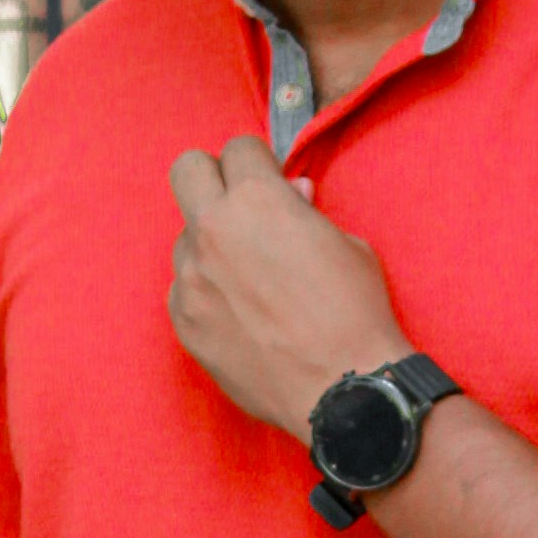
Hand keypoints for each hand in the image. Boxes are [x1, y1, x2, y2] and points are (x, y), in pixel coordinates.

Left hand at [167, 133, 405, 440]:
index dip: (260, 164)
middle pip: (186, 169)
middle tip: (241, 206)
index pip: (238, 148)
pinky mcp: (183, 320)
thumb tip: (291, 194)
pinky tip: (240, 314)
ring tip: (250, 277)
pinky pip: (183, 286)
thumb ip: (305, 213)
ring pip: (185, 236)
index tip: (271, 183)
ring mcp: (190, 277)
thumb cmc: (354, 313)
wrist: (342, 389)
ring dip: (211, 243)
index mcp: (257, 200)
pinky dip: (206, 290)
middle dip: (213, 177)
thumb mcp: (347, 245)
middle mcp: (213, 230)